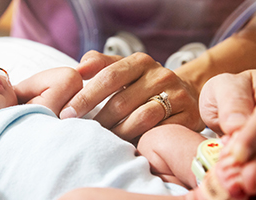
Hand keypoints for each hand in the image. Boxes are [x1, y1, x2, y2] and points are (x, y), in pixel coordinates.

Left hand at [60, 51, 204, 141]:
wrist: (187, 94)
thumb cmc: (143, 84)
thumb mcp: (123, 68)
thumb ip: (99, 64)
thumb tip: (78, 69)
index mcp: (140, 61)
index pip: (108, 77)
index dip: (85, 96)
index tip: (67, 113)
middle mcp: (161, 75)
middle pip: (122, 101)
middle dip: (98, 120)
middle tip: (81, 133)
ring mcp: (177, 95)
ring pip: (141, 119)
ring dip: (118, 133)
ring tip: (103, 142)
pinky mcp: (188, 116)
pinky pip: (160, 132)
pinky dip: (142, 141)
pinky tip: (128, 147)